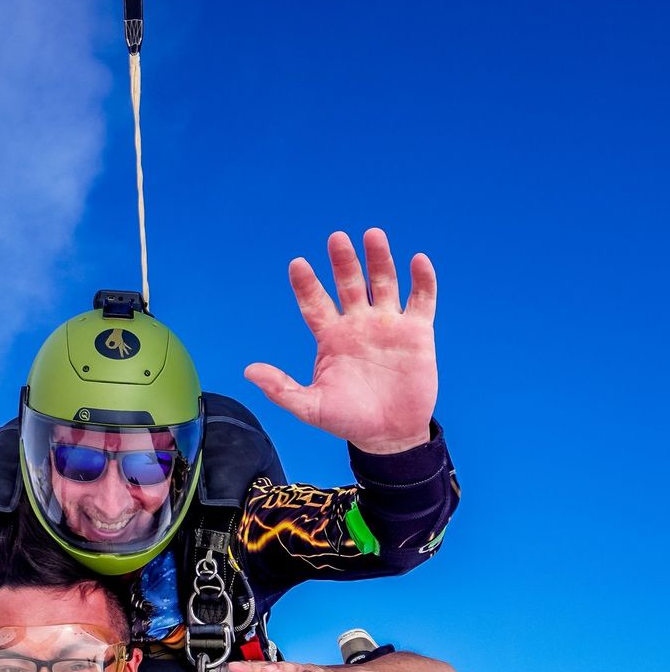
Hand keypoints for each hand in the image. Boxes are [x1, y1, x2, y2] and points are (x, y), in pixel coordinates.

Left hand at [244, 229, 436, 454]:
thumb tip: (249, 371)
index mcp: (330, 338)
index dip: (306, 284)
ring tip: (373, 235)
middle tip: (336, 238)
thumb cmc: (348, 420)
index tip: (297, 264)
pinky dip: (422, 280)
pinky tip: (417, 260)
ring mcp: (387, 325)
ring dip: (379, 259)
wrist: (388, 435)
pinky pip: (422, 299)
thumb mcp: (310, 407)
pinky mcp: (417, 332)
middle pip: (349, 284)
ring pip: (384, 283)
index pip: (315, 304)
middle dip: (343, 262)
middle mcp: (357, 325)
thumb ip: (281, 388)